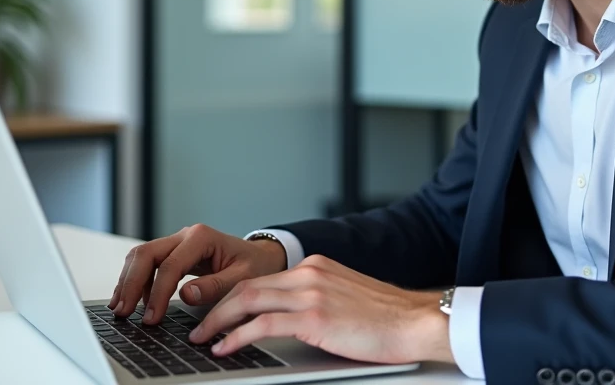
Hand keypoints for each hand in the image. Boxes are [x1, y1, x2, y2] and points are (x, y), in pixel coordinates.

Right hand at [109, 224, 287, 322]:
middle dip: (130, 283)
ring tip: (121, 308)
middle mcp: (186, 235)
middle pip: (146, 253)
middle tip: (122, 311)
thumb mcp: (243, 278)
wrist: (260, 257)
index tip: (151, 318)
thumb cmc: (254, 266)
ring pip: (142, 256)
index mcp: (202, 238)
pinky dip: (138, 281)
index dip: (157, 293)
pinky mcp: (174, 252)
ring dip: (129, 281)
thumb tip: (185, 295)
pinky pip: (148, 263)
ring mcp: (178, 242)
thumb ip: (216, 286)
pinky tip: (136, 301)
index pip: (169, 265)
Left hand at [187, 254, 453, 365]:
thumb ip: (317, 301)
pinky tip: (225, 347)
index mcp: (317, 267)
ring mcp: (312, 293)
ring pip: (248, 301)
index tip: (216, 313)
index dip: (232, 297)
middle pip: (247, 286)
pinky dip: (236, 336)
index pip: (262, 279)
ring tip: (202, 340)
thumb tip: (288, 321)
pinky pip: (262, 324)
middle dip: (216, 308)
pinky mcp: (315, 317)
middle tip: (197, 328)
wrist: (417, 321)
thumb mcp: (345, 298)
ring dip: (218, 322)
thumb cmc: (388, 319)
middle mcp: (310, 273)